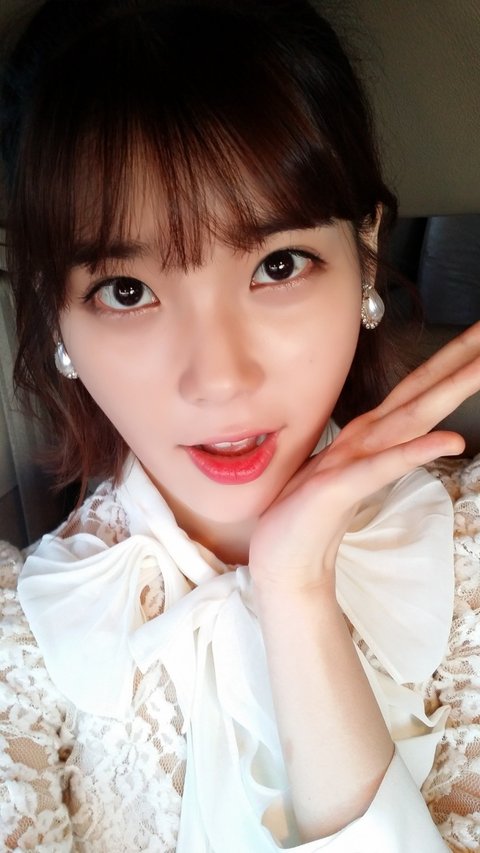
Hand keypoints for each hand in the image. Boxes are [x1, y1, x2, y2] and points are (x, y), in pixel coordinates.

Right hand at [249, 321, 479, 591]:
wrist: (280, 564)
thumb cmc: (311, 518)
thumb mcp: (353, 477)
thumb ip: (379, 453)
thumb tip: (411, 438)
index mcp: (369, 435)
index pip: (419, 389)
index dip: (453, 360)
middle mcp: (363, 438)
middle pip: (422, 390)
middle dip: (461, 356)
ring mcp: (350, 460)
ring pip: (409, 417)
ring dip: (449, 388)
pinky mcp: (338, 489)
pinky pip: (384, 468)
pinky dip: (417, 451)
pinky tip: (451, 441)